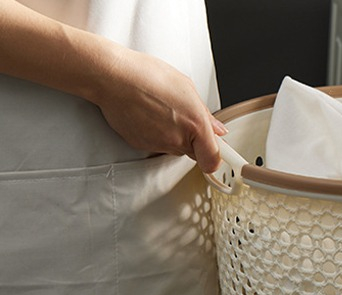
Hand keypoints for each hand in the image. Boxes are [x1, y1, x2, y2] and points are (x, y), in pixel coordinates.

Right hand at [91, 46, 225, 171]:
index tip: (216, 153)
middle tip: (182, 118)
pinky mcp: (143, 147)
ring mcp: (160, 145)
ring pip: (175, 148)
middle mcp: (179, 140)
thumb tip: (216, 128)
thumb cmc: (146, 75)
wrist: (112, 77)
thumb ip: (205, 113)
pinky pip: (156, 145)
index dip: (214, 157)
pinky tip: (148, 114)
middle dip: (192, 139)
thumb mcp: (185, 87)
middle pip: (193, 152)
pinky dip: (155, 134)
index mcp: (196, 124)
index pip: (213, 160)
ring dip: (173, 135)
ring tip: (161, 110)